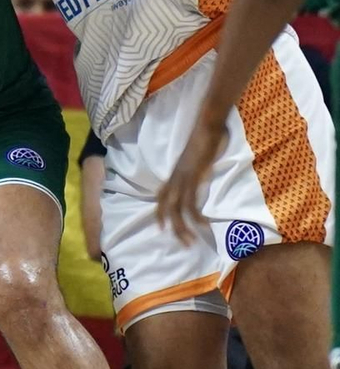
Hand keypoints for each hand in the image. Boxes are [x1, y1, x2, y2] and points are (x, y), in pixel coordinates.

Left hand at [155, 118, 225, 244]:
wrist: (208, 126)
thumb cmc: (207, 140)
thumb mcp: (199, 161)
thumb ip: (197, 171)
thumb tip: (202, 179)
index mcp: (175, 174)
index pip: (161, 196)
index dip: (160, 213)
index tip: (162, 228)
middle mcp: (175, 177)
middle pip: (165, 206)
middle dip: (171, 226)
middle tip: (182, 242)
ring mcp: (182, 177)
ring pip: (175, 208)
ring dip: (181, 227)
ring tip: (191, 241)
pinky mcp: (192, 177)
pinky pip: (190, 202)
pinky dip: (195, 216)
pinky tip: (204, 225)